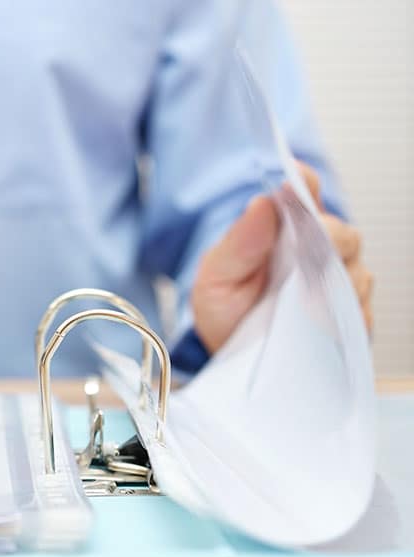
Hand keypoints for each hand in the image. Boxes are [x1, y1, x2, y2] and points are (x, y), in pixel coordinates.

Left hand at [191, 161, 373, 353]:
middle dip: (327, 239)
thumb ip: (238, 242)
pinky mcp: (348, 318)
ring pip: (355, 273)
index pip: (304, 193)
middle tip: (307, 251)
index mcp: (285, 229)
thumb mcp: (216, 277)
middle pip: (341, 234)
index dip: (304, 184)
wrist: (232, 354)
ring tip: (303, 300)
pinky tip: (317, 322)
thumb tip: (261, 204)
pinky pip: (359, 312)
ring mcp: (337, 283)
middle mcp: (318, 250)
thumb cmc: (225, 308)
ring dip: (332, 283)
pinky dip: (341, 316)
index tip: (294, 183)